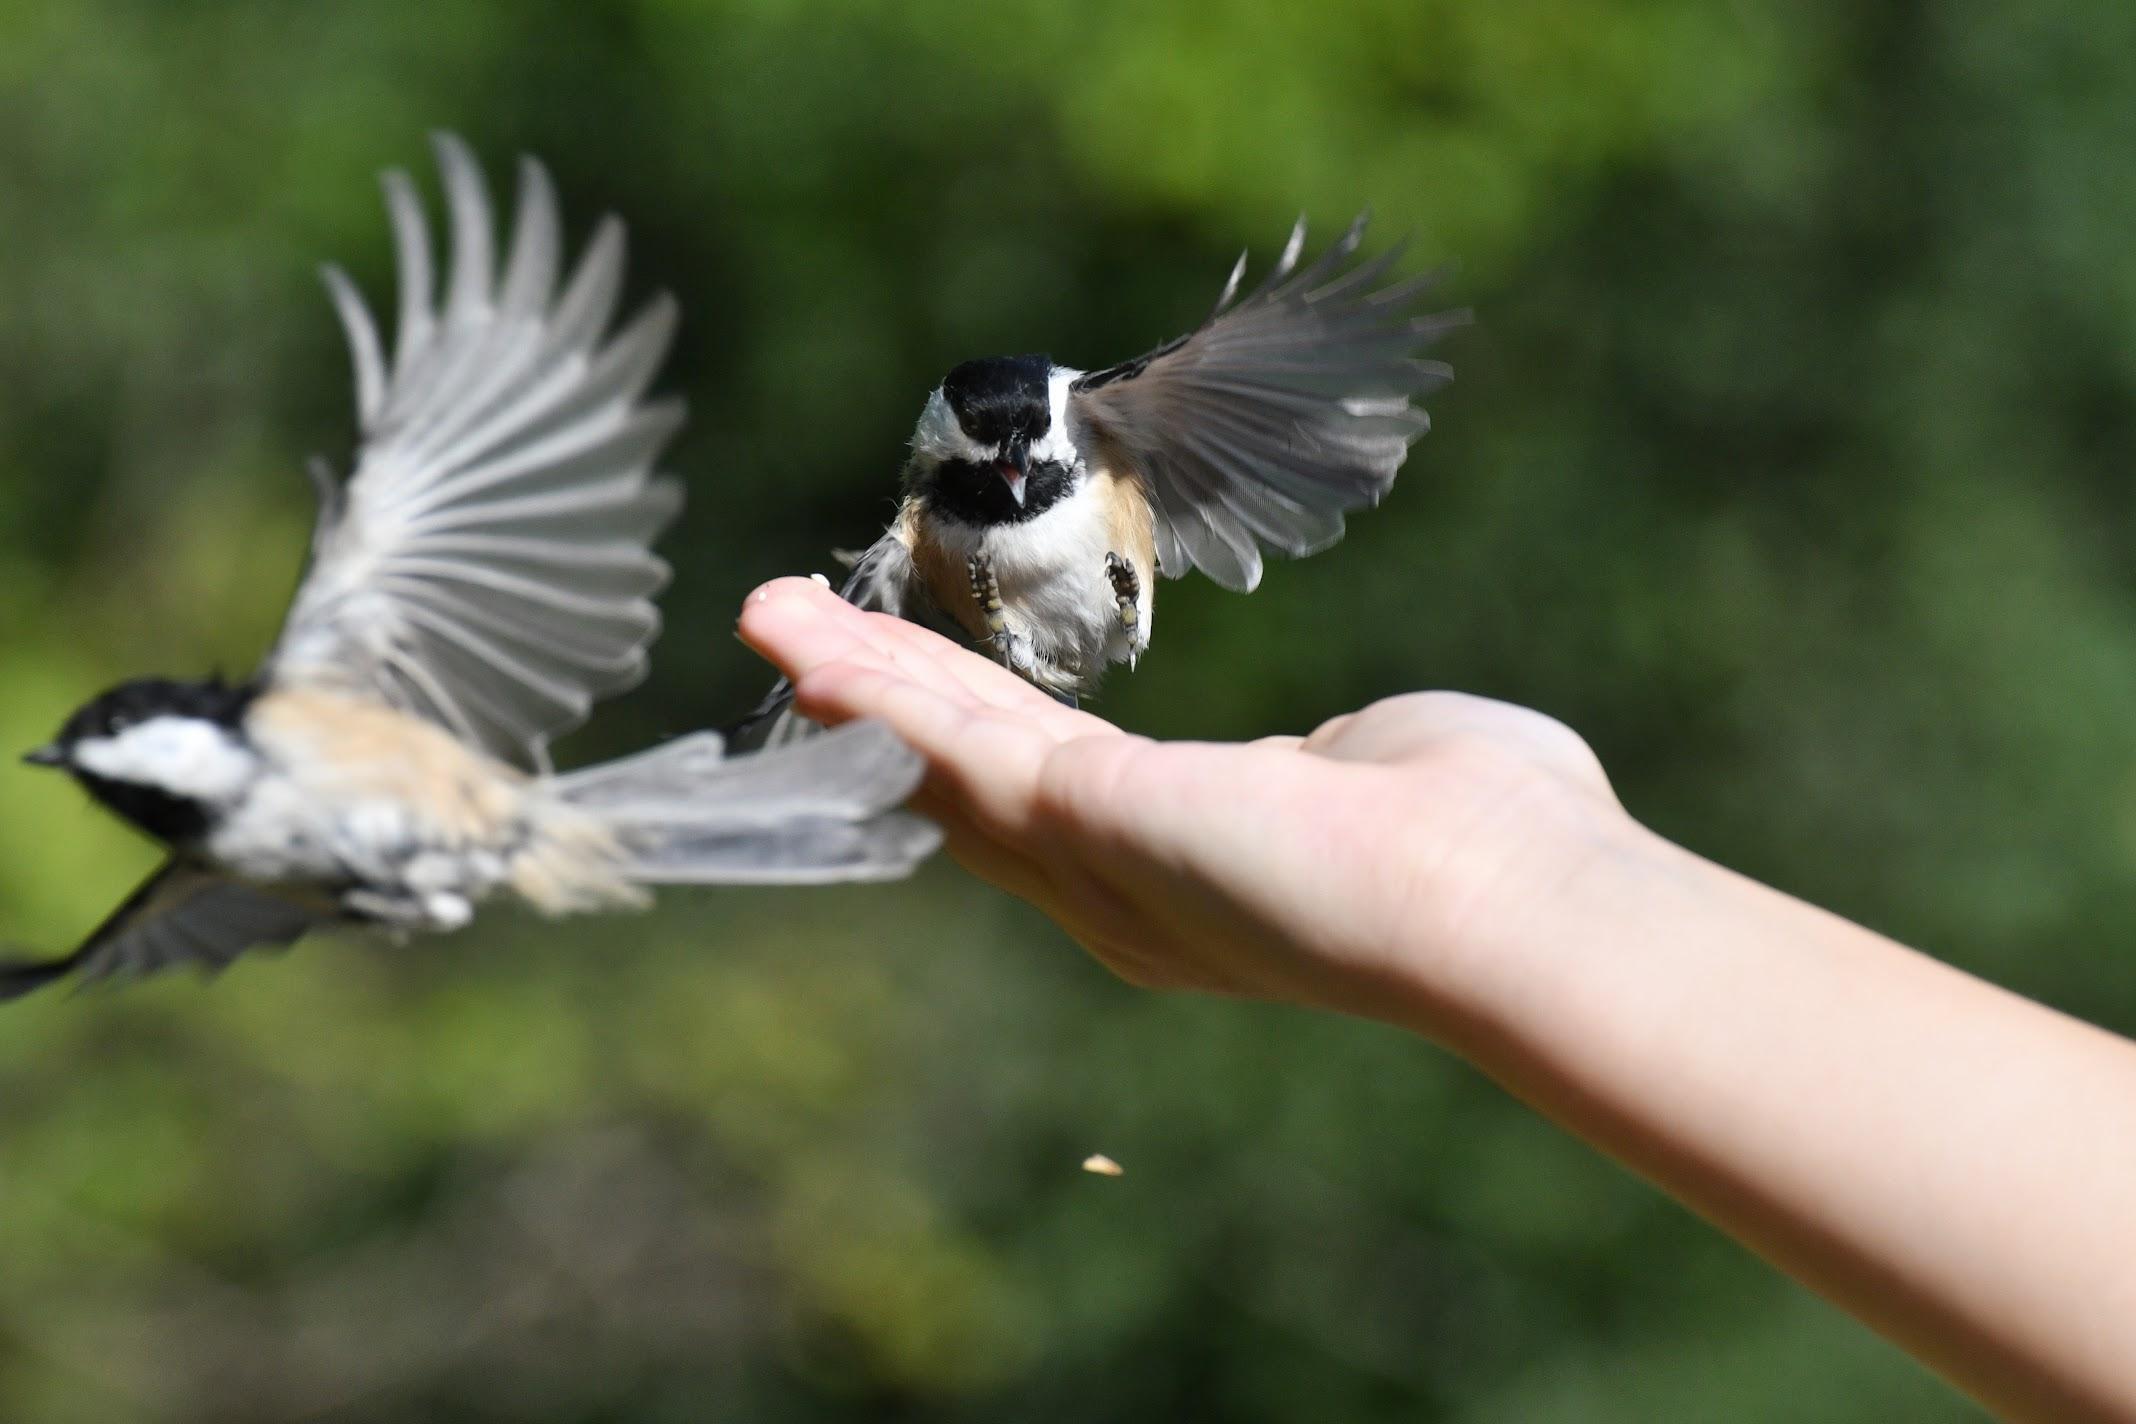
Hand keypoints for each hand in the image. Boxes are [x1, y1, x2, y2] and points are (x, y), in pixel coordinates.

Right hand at [737, 578, 1633, 1030]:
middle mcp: (1122, 884)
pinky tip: (809, 641)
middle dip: (886, 693)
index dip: (976, 716)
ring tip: (772, 613)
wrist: (1504, 895)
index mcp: (1188, 861)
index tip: (921, 659)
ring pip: (946, 751)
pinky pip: (955, 741)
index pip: (1054, 778)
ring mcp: (1096, 862)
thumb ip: (1325, 761)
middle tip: (802, 628)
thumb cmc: (1488, 830)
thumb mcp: (1378, 769)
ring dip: (856, 677)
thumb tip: (1339, 756)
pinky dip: (877, 689)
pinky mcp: (1089, 820)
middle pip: (971, 770)